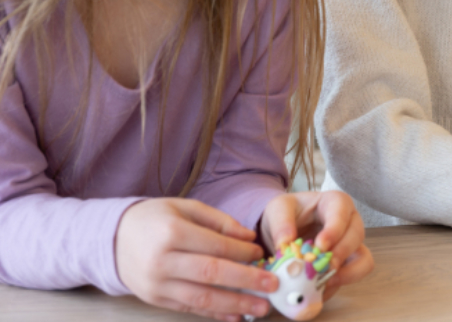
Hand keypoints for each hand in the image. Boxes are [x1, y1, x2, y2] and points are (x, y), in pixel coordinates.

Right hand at [116, 198, 275, 321]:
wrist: (113, 240)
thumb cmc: (155, 218)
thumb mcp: (186, 207)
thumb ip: (219, 221)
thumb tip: (249, 239)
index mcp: (172, 233)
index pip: (215, 247)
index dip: (242, 253)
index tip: (263, 254)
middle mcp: (163, 262)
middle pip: (211, 274)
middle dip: (246, 281)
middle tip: (272, 285)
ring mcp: (157, 286)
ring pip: (202, 298)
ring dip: (234, 304)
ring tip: (260, 308)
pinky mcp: (156, 301)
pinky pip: (190, 309)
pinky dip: (214, 314)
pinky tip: (235, 316)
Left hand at [261, 191, 373, 297]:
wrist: (285, 230)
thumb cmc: (288, 214)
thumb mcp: (278, 209)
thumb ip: (280, 222)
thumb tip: (286, 243)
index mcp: (334, 202)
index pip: (342, 209)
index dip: (335, 228)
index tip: (320, 245)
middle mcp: (348, 222)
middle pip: (356, 234)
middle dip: (342, 252)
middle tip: (324, 267)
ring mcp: (350, 245)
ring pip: (363, 258)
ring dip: (347, 272)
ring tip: (325, 281)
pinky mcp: (346, 265)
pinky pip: (352, 277)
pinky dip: (338, 285)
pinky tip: (320, 289)